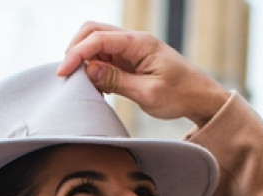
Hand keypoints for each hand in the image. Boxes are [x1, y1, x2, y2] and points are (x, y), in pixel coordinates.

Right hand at [59, 23, 229, 124]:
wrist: (200, 97)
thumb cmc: (180, 95)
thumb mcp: (148, 93)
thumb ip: (117, 81)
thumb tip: (89, 70)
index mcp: (140, 43)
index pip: (99, 39)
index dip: (77, 54)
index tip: (63, 73)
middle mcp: (133, 41)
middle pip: (93, 31)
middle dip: (75, 50)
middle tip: (68, 76)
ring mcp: (130, 49)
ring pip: (96, 43)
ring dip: (84, 60)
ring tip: (82, 85)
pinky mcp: (129, 60)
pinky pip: (104, 57)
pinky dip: (93, 69)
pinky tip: (95, 86)